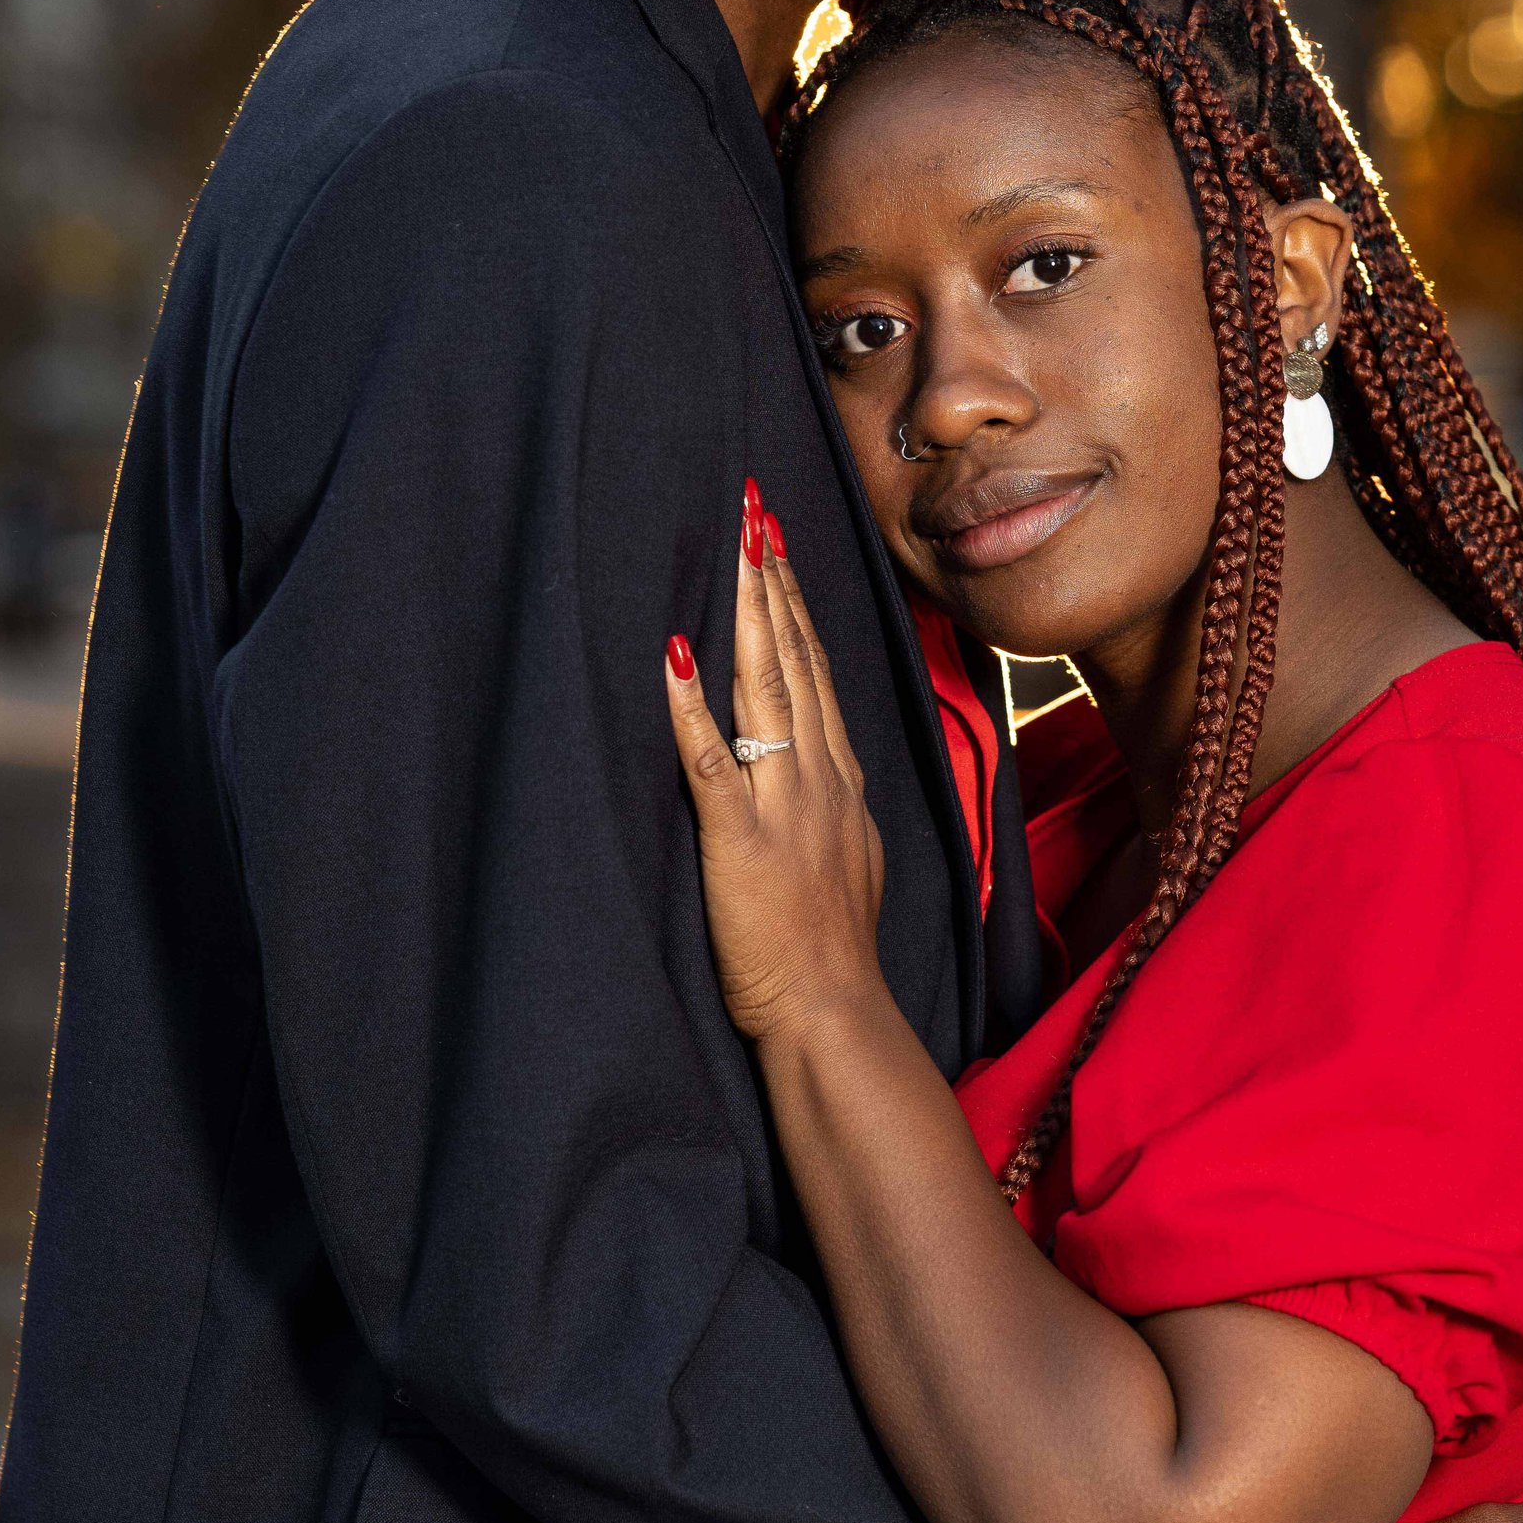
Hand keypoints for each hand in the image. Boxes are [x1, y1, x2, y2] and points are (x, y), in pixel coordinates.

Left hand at [666, 484, 887, 1044]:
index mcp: (837, 780)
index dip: (794, 604)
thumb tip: (819, 766)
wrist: (833, 1012)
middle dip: (772, 582)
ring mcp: (782, 805)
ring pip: (766, 691)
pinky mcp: (740, 840)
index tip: (777, 545)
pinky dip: (691, 709)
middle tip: (756, 510)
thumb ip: (830, 804)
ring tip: (737, 550)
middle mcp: (816, 778)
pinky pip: (713, 763)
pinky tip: (675, 656)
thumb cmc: (830, 950)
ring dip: (748, 616)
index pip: (815, 671)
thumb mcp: (848, 859)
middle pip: (794, 661)